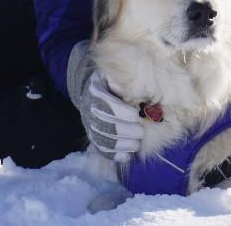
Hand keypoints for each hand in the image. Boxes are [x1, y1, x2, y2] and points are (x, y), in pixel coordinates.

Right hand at [67, 43, 143, 162]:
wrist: (89, 92)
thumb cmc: (109, 83)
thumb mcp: (113, 75)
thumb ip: (122, 82)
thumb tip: (137, 93)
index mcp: (95, 92)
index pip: (110, 106)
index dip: (125, 113)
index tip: (137, 114)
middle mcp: (90, 110)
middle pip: (110, 127)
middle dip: (130, 131)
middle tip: (142, 131)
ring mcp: (90, 126)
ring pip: (107, 141)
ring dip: (126, 145)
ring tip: (137, 143)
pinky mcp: (93, 138)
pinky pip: (103, 151)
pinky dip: (117, 155)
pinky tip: (128, 155)